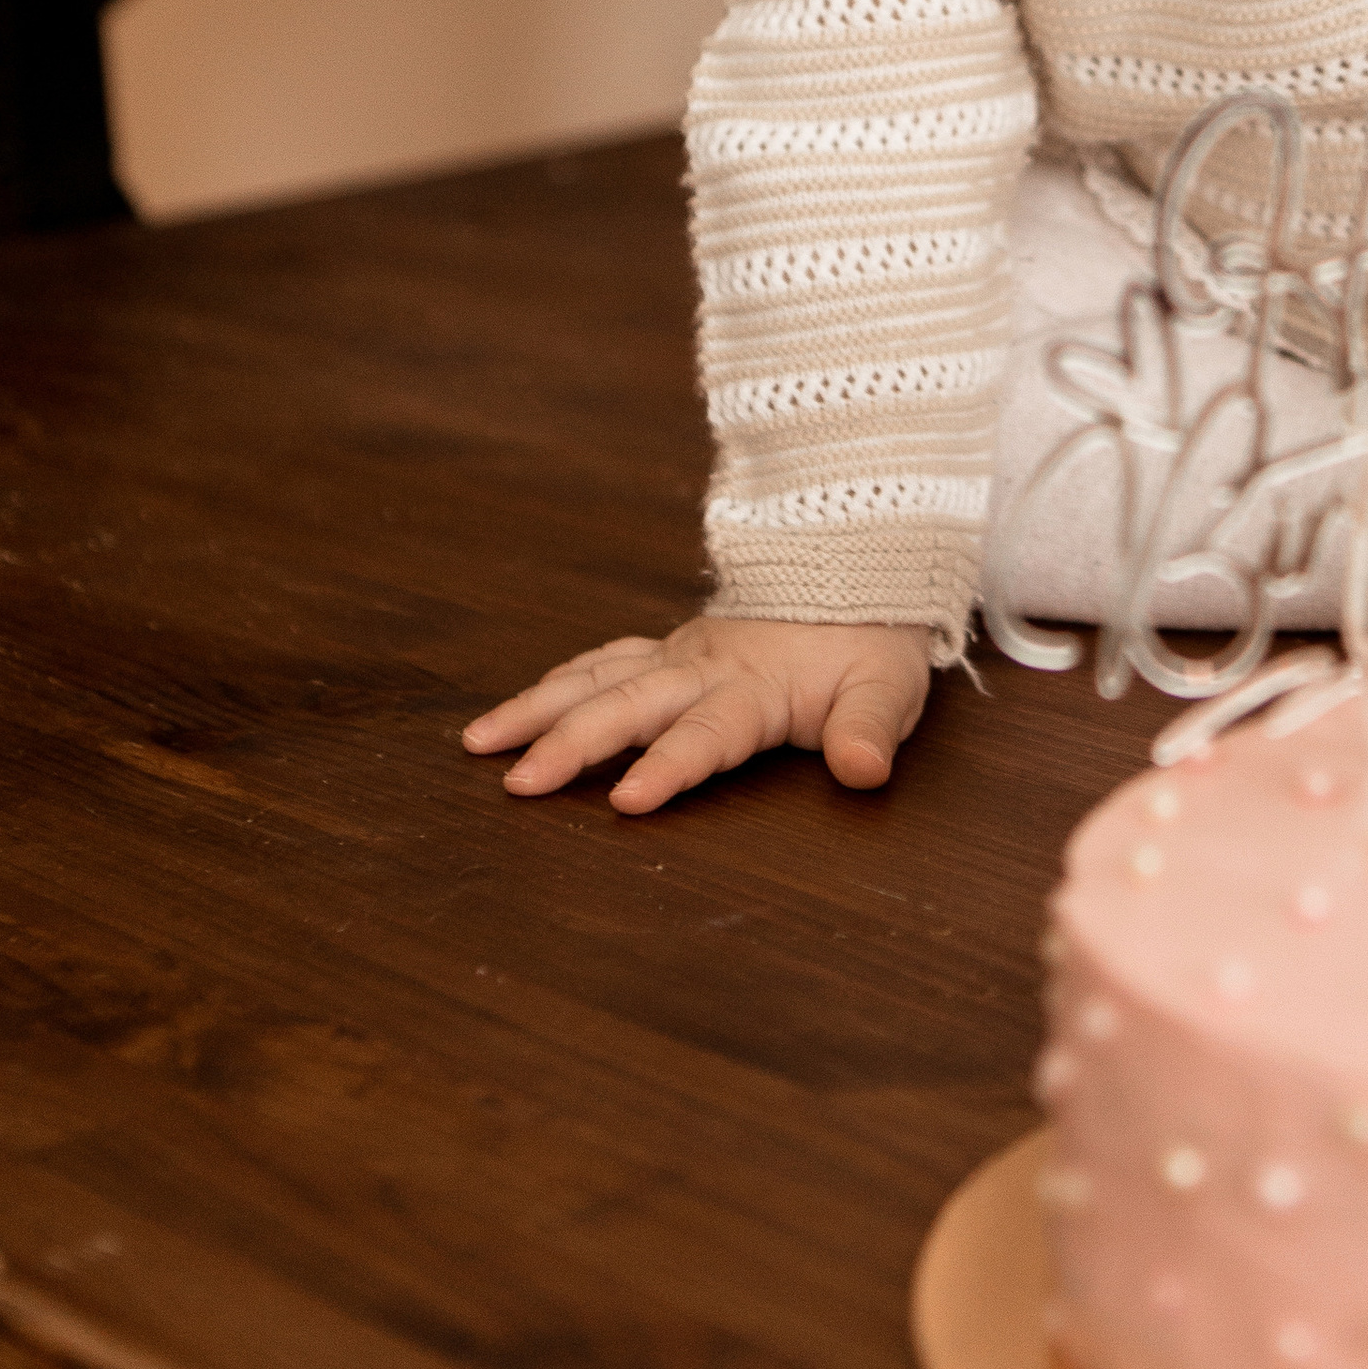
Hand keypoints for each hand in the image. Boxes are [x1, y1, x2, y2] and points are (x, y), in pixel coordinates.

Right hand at [463, 616, 931, 813]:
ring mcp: (678, 653)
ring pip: (596, 678)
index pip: (706, 733)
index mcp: (755, 686)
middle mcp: (702, 667)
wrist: (861, 568)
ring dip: (538, 709)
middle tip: (518, 783)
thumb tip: (862, 771)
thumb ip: (869, 730)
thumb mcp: (889, 689)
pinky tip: (521, 708)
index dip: (668, 766)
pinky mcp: (669, 648)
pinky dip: (559, 682)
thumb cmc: (871, 642)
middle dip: (571, 744)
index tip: (624, 800)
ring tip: (478, 743)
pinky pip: (604, 660)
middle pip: (628, 705)